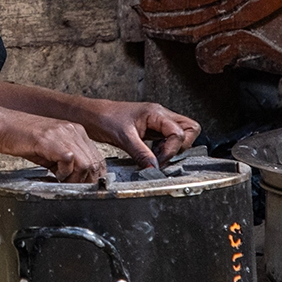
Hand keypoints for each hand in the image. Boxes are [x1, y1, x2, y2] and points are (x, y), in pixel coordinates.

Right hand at [0, 109, 106, 182]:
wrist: (1, 125)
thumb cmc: (20, 137)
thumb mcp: (49, 150)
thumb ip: (64, 161)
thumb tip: (75, 179)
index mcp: (75, 131)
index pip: (97, 158)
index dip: (93, 176)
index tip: (84, 186)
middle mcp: (73, 130)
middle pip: (95, 162)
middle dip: (86, 181)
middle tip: (72, 187)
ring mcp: (63, 134)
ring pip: (86, 163)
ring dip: (76, 178)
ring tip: (62, 181)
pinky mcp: (51, 140)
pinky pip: (70, 161)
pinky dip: (64, 173)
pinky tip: (54, 174)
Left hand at [84, 101, 200, 168]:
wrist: (91, 115)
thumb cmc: (104, 118)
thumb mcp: (123, 138)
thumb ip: (141, 153)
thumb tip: (154, 167)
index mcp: (156, 113)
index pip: (179, 132)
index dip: (171, 149)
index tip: (159, 160)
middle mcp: (160, 115)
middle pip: (189, 129)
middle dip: (181, 146)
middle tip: (164, 155)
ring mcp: (157, 121)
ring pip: (181, 133)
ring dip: (173, 147)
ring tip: (157, 155)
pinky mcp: (152, 128)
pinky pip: (168, 138)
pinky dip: (165, 148)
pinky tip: (152, 153)